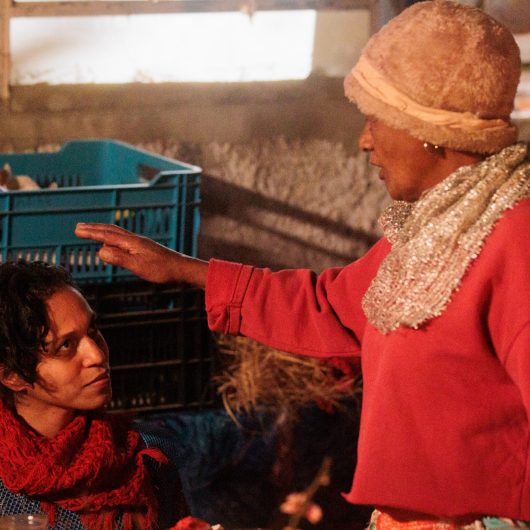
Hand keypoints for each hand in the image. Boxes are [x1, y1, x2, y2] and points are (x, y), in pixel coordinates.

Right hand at [75, 223, 207, 286]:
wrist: (182, 269)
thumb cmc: (162, 270)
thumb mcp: (139, 266)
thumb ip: (120, 258)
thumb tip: (100, 251)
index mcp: (132, 243)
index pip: (107, 235)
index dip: (91, 232)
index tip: (76, 229)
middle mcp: (135, 240)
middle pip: (111, 231)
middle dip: (94, 229)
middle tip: (78, 227)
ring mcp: (141, 243)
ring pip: (118, 234)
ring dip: (103, 232)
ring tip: (92, 232)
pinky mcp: (145, 248)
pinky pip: (124, 240)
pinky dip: (114, 239)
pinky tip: (114, 244)